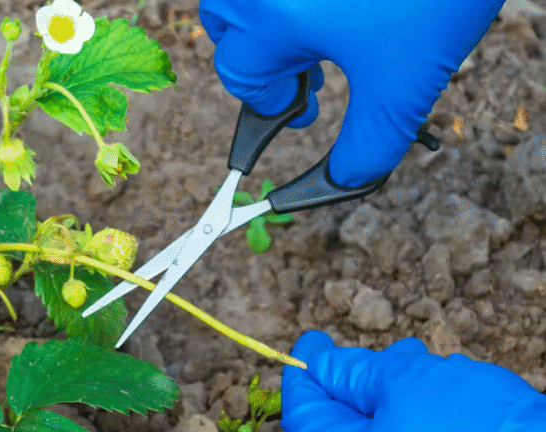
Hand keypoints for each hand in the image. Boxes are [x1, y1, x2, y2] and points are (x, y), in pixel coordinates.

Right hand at [198, 0, 503, 186]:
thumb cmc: (437, 0)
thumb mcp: (405, 84)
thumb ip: (369, 143)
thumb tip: (345, 180)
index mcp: (271, 17)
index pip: (239, 76)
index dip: (270, 107)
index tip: (302, 115)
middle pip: (228, 32)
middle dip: (259, 62)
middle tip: (305, 79)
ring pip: (244, 1)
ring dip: (267, 27)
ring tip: (317, 43)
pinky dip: (285, 3)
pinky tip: (330, 12)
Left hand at [281, 331, 545, 431]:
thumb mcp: (404, 382)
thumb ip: (354, 373)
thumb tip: (323, 365)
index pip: (307, 420)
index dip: (307, 375)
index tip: (312, 343)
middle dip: (358, 389)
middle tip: (378, 356)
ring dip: (396, 411)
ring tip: (423, 371)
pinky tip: (448, 411)